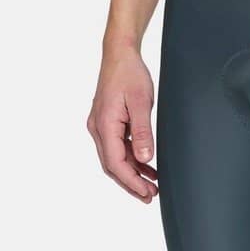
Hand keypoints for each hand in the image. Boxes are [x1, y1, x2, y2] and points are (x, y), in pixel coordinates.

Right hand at [87, 43, 158, 202]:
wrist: (120, 54)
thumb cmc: (130, 74)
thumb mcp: (141, 102)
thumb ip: (142, 131)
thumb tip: (144, 158)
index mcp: (104, 125)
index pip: (115, 163)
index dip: (131, 182)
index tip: (147, 193)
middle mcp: (98, 128)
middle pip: (112, 165)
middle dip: (131, 183)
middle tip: (150, 196)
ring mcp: (101, 126)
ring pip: (115, 158)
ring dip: (132, 173)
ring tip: (151, 186)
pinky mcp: (108, 122)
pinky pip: (117, 147)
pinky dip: (131, 159)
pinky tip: (146, 165)